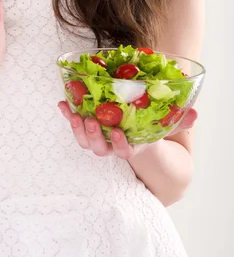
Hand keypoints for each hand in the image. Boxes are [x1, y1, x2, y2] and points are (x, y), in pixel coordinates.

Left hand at [57, 101, 197, 158]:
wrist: (135, 130)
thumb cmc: (149, 128)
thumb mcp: (165, 125)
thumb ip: (179, 121)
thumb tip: (195, 114)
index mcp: (129, 147)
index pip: (123, 152)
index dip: (120, 145)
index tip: (119, 132)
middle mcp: (111, 146)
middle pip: (99, 149)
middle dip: (94, 136)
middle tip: (92, 121)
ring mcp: (97, 139)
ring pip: (84, 140)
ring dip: (76, 127)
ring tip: (74, 113)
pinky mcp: (86, 127)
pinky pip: (74, 124)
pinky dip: (67, 114)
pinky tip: (62, 103)